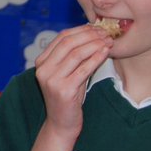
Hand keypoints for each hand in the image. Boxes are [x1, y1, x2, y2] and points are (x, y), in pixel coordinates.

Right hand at [30, 25, 112, 150]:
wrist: (61, 123)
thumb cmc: (68, 96)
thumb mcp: (68, 73)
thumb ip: (74, 56)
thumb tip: (93, 34)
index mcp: (41, 62)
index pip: (61, 37)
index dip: (81, 30)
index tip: (97, 28)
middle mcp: (43, 69)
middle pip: (68, 43)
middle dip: (90, 35)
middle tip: (106, 33)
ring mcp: (52, 80)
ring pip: (76, 53)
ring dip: (95, 44)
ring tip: (108, 41)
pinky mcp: (64, 90)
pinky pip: (83, 69)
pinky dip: (96, 58)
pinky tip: (106, 53)